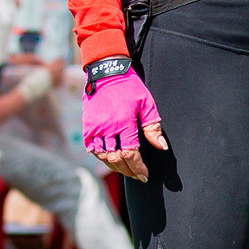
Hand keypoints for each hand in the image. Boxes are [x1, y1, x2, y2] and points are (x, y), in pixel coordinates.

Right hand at [83, 64, 166, 182]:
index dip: (137, 168)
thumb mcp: (147, 104)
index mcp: (124, 122)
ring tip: (126, 170)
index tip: (145, 175)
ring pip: (102, 156)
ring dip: (115, 167)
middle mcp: (107, 127)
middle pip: (116, 159)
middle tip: (138, 176)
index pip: (130, 154)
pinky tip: (110, 160)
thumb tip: (162, 148)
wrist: (106, 72)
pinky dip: (100, 157)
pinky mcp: (87, 126)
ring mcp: (95, 127)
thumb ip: (153, 128)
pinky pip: (91, 148)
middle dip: (128, 171)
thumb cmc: (130, 87)